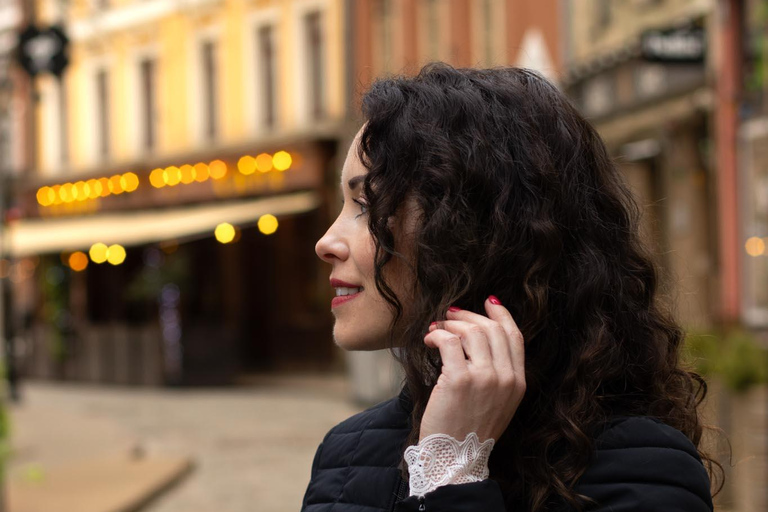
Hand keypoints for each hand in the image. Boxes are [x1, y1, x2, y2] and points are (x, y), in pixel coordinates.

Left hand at [420, 296, 525, 443]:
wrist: (456, 459)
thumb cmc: (469, 430)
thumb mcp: (498, 403)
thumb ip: (498, 375)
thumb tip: (481, 340)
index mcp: (518, 383)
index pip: (515, 336)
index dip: (501, 315)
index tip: (488, 303)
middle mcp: (505, 378)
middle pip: (491, 329)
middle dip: (468, 316)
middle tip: (450, 315)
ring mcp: (484, 378)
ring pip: (470, 331)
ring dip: (450, 325)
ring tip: (437, 329)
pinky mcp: (459, 380)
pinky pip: (448, 342)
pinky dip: (437, 335)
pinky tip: (429, 340)